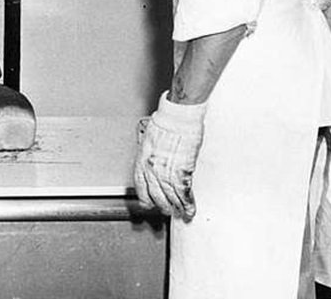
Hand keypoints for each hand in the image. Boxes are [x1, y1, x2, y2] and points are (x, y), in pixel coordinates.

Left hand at [133, 92, 206, 220]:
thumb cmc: (164, 123)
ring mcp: (167, 172)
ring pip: (171, 197)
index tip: (148, 204)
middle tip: (167, 211)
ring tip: (180, 213)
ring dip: (176, 207)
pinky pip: (184, 192)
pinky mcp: (182, 171)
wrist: (177, 118)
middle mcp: (152, 169)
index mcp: (142, 161)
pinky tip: (190, 209)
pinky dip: (188, 203)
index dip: (145, 198)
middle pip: (156, 195)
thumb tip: (152, 162)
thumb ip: (149, 154)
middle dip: (162, 206)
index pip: (141, 187)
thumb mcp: (148, 140)